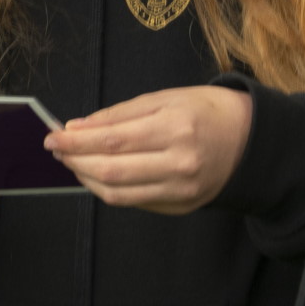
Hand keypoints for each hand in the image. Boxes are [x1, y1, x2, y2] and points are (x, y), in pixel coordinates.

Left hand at [45, 86, 253, 213]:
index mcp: (175, 128)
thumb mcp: (165, 98)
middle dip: (75, 161)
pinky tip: (97, 174)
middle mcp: (179, 164)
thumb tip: (78, 128)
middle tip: (56, 149)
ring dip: (86, 179)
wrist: (250, 140)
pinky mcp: (180, 207)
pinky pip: (134, 202)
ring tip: (72, 162)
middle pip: (111, 171)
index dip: (77, 141)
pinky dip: (109, 189)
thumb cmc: (206, 111)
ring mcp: (181, 191)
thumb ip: (119, 114)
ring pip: (118, 194)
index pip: (112, 141)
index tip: (53, 136)